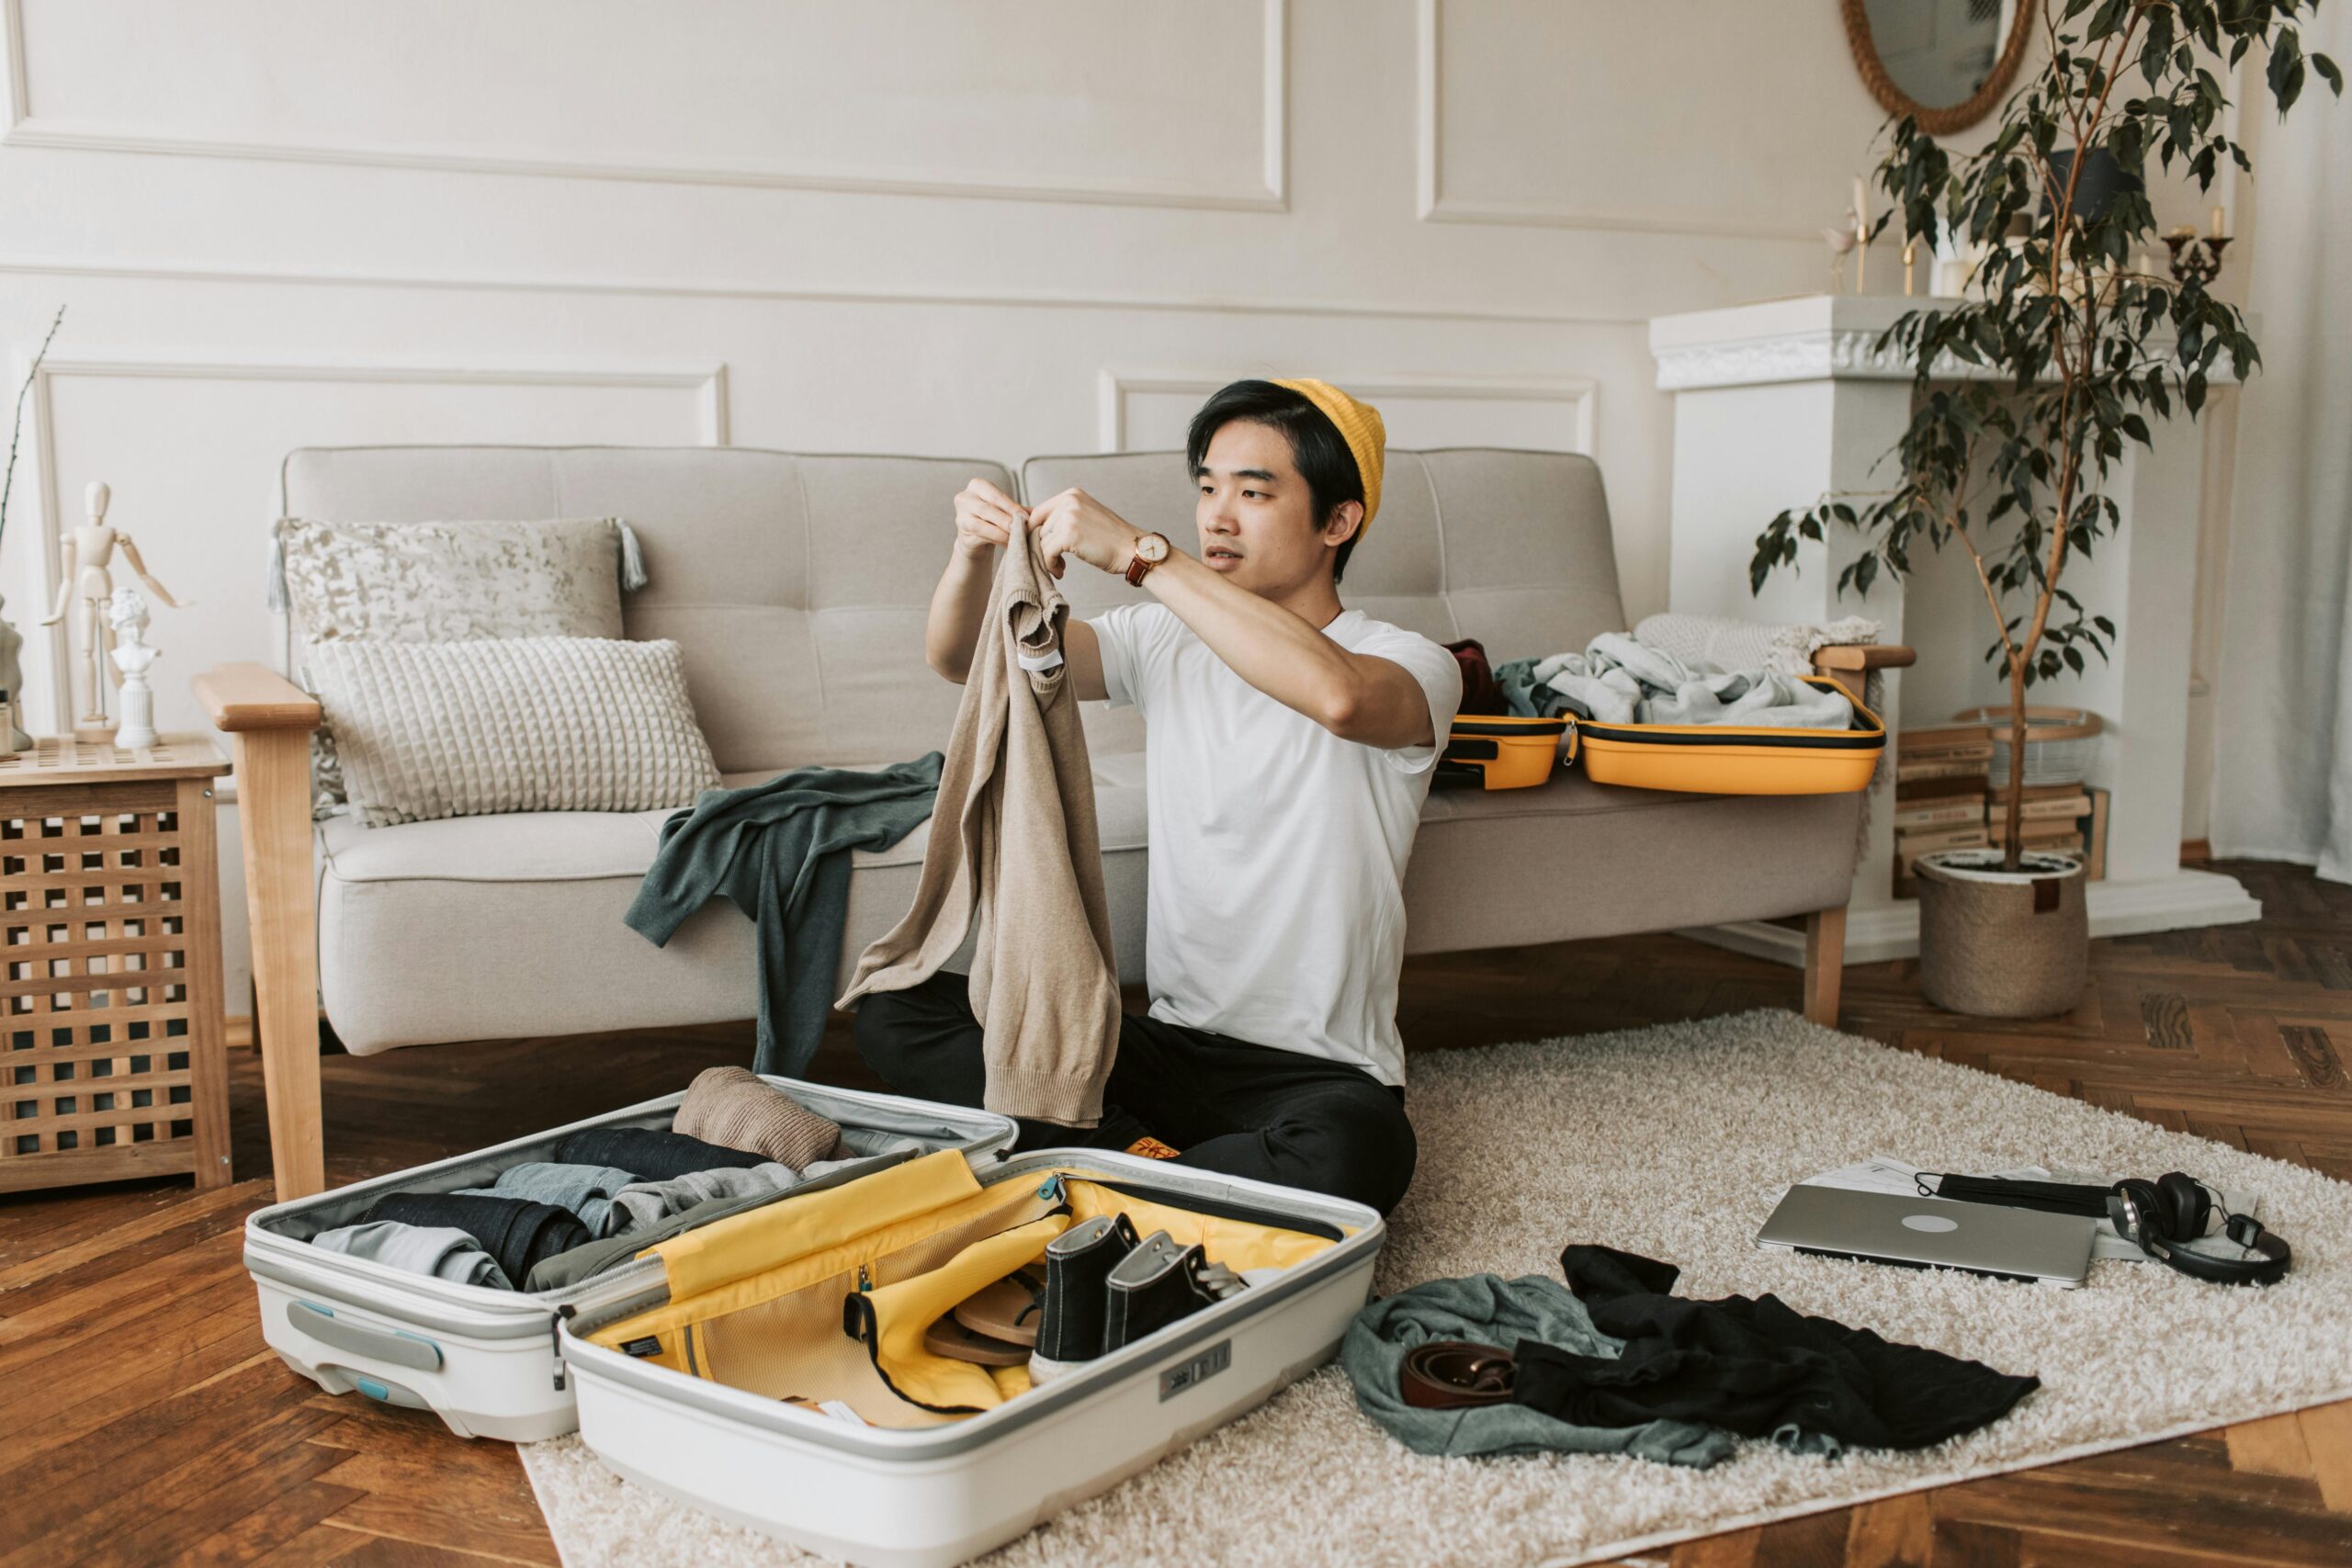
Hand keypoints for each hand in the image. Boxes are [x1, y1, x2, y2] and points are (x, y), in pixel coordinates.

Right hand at [952, 477, 1027, 560]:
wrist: (975, 538)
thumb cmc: (993, 519)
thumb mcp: (1004, 509)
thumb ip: (1018, 509)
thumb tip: (1039, 512)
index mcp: (977, 485)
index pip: (996, 495)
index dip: (1012, 507)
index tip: (1027, 518)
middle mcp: (964, 497)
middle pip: (988, 508)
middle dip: (1008, 519)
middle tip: (1023, 528)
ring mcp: (960, 515)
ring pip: (982, 523)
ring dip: (1002, 531)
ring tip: (1017, 537)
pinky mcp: (961, 532)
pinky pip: (981, 535)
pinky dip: (997, 539)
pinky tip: (1008, 544)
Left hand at [1027, 487, 1141, 579]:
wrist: (1133, 550)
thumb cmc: (1111, 539)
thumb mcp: (1085, 517)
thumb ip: (1062, 517)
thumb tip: (1029, 522)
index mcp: (1072, 494)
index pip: (1039, 512)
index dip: (1036, 532)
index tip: (1042, 547)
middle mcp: (1069, 501)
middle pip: (1039, 527)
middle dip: (1043, 546)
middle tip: (1055, 559)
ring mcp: (1068, 517)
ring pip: (1041, 541)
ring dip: (1048, 557)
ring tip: (1060, 566)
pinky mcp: (1068, 534)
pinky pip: (1046, 552)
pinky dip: (1050, 565)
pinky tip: (1061, 571)